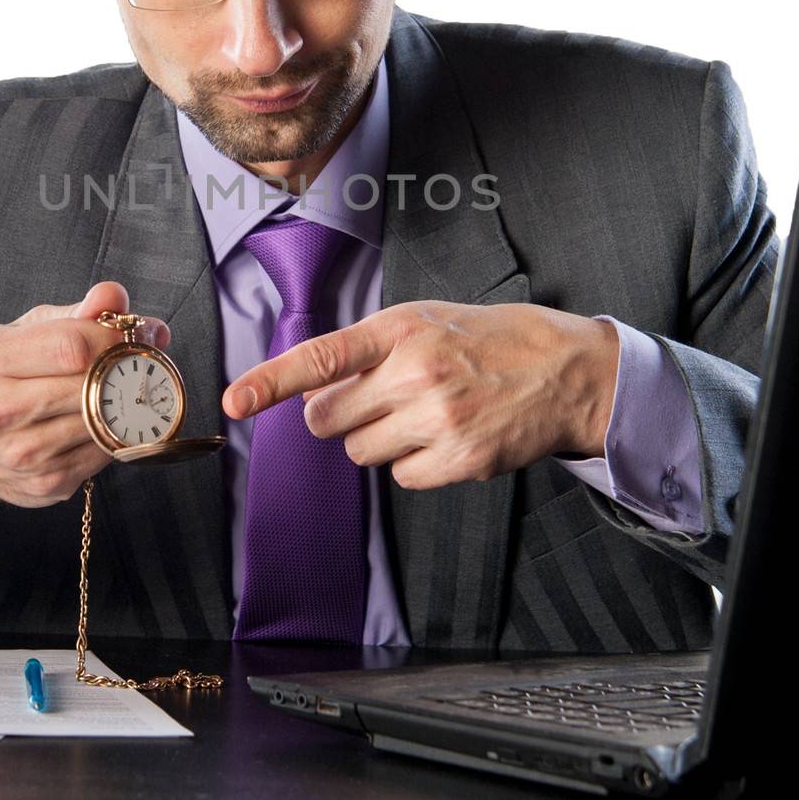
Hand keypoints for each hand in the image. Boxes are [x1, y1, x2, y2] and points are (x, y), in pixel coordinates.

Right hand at [0, 281, 168, 512]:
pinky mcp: (45, 482)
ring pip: (100, 422)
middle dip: (122, 370)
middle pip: (88, 386)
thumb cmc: (0, 375)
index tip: (128, 335)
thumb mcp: (25, 333)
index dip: (111, 338)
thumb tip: (116, 297)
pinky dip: (113, 434)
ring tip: (123, 388)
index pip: (71, 347)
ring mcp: (19, 453)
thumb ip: (74, 313)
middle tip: (136, 360)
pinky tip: (104, 420)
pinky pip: (103, 453)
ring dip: (122, 404)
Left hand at [221, 302, 619, 491]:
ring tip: (424, 413)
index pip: (322, 357)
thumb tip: (310, 393)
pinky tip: (447, 436)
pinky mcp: (459, 460)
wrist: (564, 370)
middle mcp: (416, 373)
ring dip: (378, 439)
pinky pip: (402, 478)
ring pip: (360, 452)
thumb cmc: (486, 342)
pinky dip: (415, 464)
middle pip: (328, 420)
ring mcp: (438, 420)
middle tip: (379, 400)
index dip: (272, 382)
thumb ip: (366, 352)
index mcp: (400, 330)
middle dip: (338, 416)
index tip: (235, 401)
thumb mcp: (424, 321)